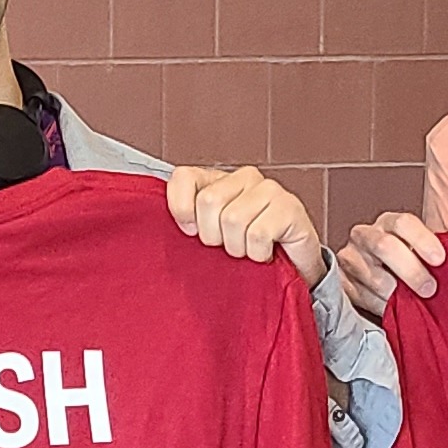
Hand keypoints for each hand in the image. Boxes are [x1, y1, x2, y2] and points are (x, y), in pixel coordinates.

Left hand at [169, 164, 325, 285]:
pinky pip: (258, 235)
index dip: (181, 209)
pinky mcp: (290, 207)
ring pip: (233, 220)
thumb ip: (185, 225)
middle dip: (213, 237)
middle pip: (209, 203)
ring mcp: (270, 189)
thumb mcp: (208, 238)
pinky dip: (258, 254)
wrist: (291, 270)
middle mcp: (244, 178)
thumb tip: (155, 228)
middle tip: (228, 246)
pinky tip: (266, 253)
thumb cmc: (245, 252)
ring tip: (248, 251)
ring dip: (238, 248)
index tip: (190, 232)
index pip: (184, 177)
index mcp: (219, 181)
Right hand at [334, 211, 444, 315]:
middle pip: (385, 246)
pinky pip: (360, 296)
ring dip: (396, 293)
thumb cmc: (407, 266)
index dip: (422, 240)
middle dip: (410, 270)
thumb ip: (434, 255)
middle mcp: (364, 235)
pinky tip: (392, 309)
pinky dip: (379, 305)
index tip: (440, 260)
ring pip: (372, 276)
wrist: (376, 279)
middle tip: (429, 289)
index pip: (403, 223)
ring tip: (412, 304)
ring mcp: (349, 258)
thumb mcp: (421, 253)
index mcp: (388, 222)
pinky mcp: (339, 282)